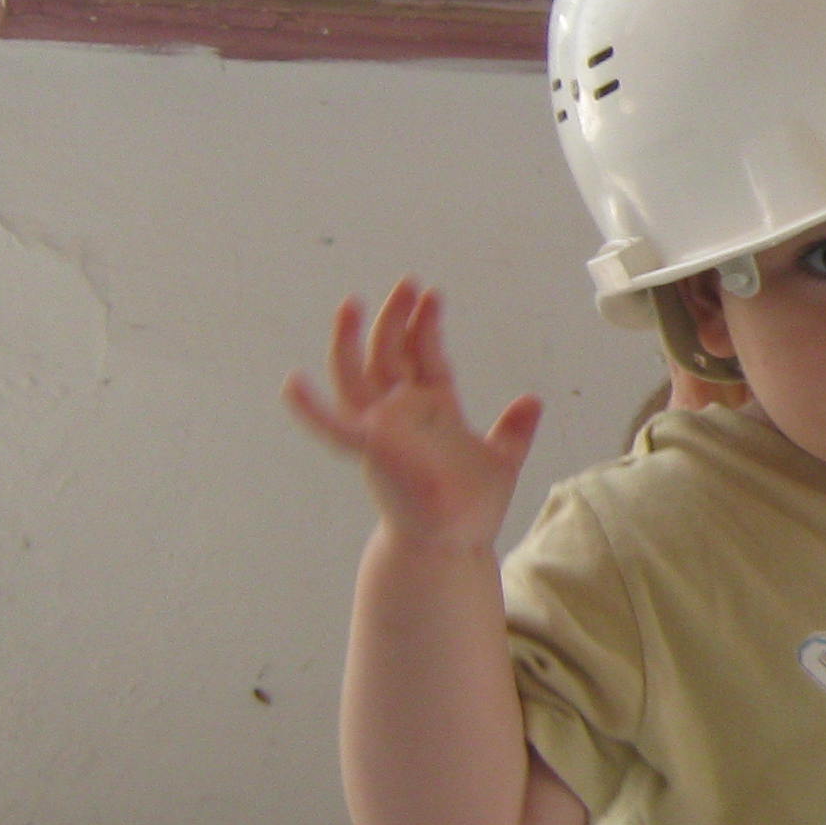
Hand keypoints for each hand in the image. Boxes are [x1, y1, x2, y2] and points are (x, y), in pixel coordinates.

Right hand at [284, 283, 544, 552]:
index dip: (426, 325)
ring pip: (359, 374)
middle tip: (408, 282)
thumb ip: (514, 429)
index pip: (424, 355)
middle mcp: (402, 413)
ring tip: (353, 302)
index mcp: (432, 409)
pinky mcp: (371, 448)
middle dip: (397, 317)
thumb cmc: (472, 506)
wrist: (455, 542)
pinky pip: (334, 427)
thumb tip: (533, 400)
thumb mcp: (502, 458)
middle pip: (392, 353)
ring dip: (354, 340)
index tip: (432, 293)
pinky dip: (311, 408)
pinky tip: (292, 382)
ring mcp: (383, 428)